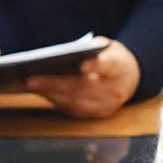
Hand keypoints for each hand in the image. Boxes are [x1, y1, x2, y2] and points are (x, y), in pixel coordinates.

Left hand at [24, 39, 139, 118]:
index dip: (97, 66)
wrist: (131, 79)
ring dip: (51, 94)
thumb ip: (91, 48)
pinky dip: (56, 101)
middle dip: (56, 84)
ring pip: (76, 102)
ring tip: (31, 84)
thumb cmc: (112, 59)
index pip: (109, 66)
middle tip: (32, 79)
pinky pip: (73, 110)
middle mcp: (116, 90)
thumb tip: (61, 56)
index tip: (84, 65)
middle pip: (84, 88)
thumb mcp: (106, 47)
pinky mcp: (98, 116)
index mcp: (120, 66)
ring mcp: (107, 106)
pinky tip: (41, 92)